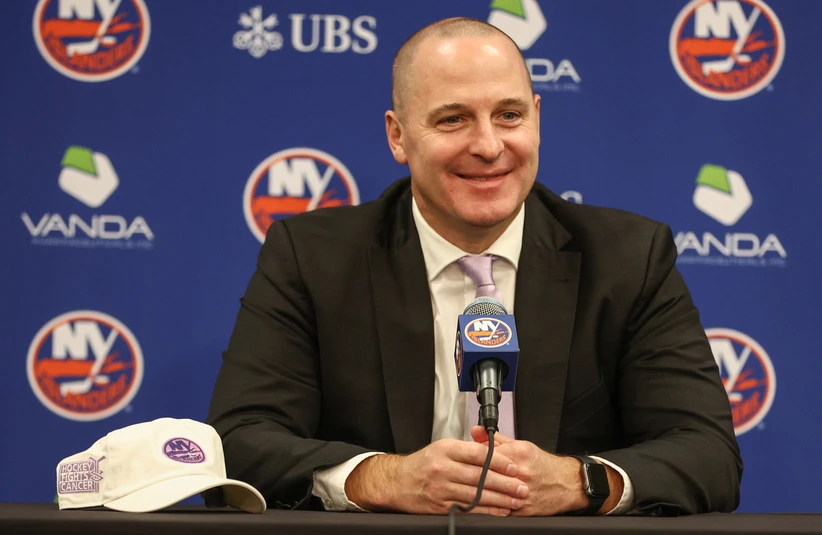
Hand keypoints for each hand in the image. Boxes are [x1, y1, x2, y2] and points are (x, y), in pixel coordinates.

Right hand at [345, 438, 529, 515]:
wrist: (398, 482)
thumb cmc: (422, 464)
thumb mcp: (441, 447)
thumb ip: (466, 448)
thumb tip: (493, 449)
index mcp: (445, 450)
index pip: (478, 454)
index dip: (500, 461)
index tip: (515, 467)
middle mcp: (443, 468)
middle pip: (480, 476)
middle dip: (505, 483)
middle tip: (522, 486)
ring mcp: (441, 489)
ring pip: (476, 494)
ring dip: (500, 499)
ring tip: (516, 500)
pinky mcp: (440, 506)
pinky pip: (468, 509)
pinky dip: (486, 511)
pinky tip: (499, 511)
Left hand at [470, 426, 594, 515]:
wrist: (567, 483)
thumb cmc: (543, 464)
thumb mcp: (521, 445)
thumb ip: (495, 440)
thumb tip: (475, 431)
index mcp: (518, 454)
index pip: (487, 455)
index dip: (470, 459)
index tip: (460, 462)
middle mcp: (520, 472)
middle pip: (487, 475)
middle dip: (471, 477)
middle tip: (457, 478)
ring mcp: (522, 492)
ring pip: (493, 494)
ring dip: (477, 494)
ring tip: (463, 492)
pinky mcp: (524, 509)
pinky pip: (501, 510)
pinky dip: (490, 508)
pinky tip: (479, 506)